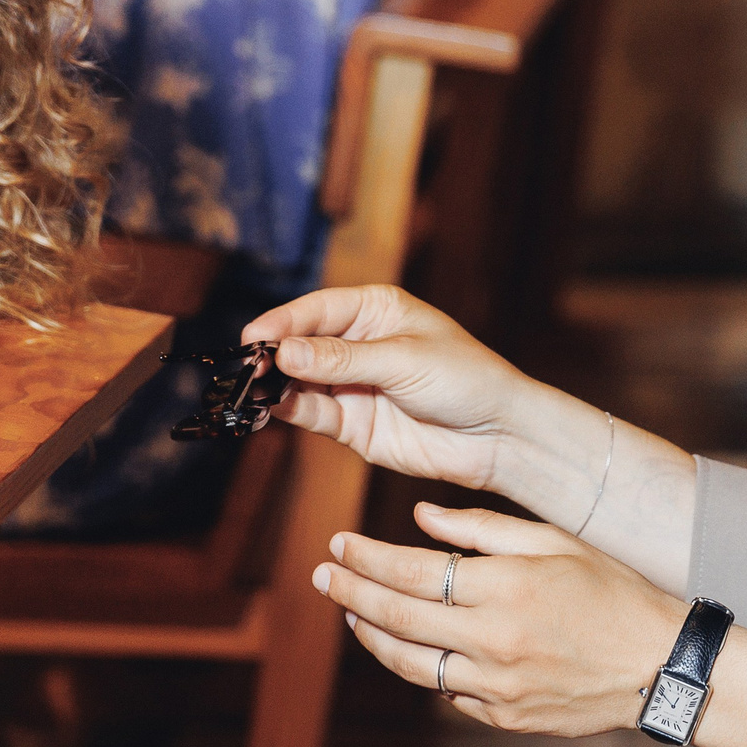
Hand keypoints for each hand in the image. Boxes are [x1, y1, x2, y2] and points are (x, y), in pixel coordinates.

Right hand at [242, 286, 549, 491]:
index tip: (254, 337)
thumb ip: (342, 360)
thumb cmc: (466, 379)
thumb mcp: (403, 360)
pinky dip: (290, 411)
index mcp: (375, 310)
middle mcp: (358, 345)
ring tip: (254, 389)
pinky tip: (275, 409)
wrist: (499, 436)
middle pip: (300, 345)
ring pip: (299, 381)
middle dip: (273, 356)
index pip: (316, 309)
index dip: (282, 322)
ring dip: (275, 385)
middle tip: (247, 368)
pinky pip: (312, 413)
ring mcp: (353, 385)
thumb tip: (285, 352)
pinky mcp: (353, 425)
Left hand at [312, 503, 684, 735]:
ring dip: (373, 637)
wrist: (659, 664)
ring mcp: (497, 687)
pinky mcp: (504, 717)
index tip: (338, 545)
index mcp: (506, 588)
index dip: (367, 559)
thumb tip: (420, 518)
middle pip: (399, 618)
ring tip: (352, 613)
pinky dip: (422, 669)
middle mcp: (494, 640)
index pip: (412, 572)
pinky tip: (409, 648)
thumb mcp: (553, 541)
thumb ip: (482, 529)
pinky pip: (447, 693)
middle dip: (353, 593)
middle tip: (324, 575)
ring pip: (412, 664)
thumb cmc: (613, 591)